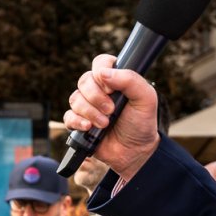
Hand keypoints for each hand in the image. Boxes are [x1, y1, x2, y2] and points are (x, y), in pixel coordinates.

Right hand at [64, 54, 159, 179]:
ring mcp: (88, 106)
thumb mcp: (146, 99)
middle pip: (84, 80)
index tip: (112, 89)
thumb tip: (103, 73)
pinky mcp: (79, 123)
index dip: (101, 73)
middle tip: (111, 110)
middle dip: (96, 97)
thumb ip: (130, 80)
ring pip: (75, 98)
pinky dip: (77, 121)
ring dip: (90, 112)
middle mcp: (99, 90)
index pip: (100, 63)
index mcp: (115, 79)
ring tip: (105, 124)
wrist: (135, 152)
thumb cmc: (142, 123)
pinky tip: (89, 128)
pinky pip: (68, 117)